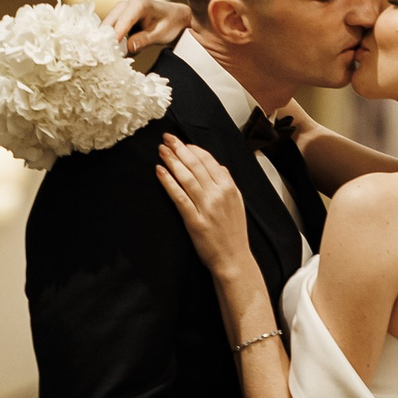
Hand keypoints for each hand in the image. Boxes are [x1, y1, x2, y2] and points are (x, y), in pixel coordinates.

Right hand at [108, 0, 189, 62]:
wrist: (177, 19)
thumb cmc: (171, 23)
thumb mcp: (160, 34)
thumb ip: (144, 40)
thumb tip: (128, 48)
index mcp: (138, 3)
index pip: (123, 21)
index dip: (115, 35)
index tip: (110, 49)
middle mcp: (127, 4)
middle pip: (110, 22)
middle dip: (107, 39)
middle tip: (107, 57)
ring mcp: (122, 11)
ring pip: (108, 27)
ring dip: (107, 41)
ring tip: (111, 57)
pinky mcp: (120, 20)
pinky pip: (111, 31)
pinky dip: (111, 41)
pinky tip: (115, 52)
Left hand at [156, 134, 250, 277]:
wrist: (233, 258)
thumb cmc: (234, 232)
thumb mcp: (237, 203)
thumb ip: (227, 183)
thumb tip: (218, 166)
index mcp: (229, 188)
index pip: (209, 161)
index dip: (193, 149)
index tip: (181, 142)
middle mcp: (218, 194)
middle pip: (196, 166)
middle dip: (179, 149)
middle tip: (166, 138)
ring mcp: (206, 207)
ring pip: (187, 178)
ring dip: (172, 161)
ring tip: (161, 150)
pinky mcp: (194, 220)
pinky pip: (179, 197)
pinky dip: (168, 182)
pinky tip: (159, 171)